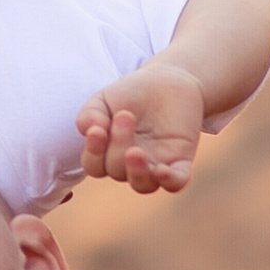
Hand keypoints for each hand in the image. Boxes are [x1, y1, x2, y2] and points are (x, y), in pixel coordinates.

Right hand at [76, 60, 206, 192]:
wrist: (167, 83)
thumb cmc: (130, 94)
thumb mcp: (104, 100)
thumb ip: (89, 115)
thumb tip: (90, 129)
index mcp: (107, 153)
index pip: (95, 166)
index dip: (93, 153)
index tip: (98, 130)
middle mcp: (129, 165)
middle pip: (117, 171)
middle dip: (118, 145)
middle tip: (126, 116)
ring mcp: (155, 165)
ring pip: (143, 185)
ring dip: (137, 172)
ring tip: (135, 151)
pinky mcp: (179, 162)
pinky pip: (175, 183)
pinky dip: (169, 181)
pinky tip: (162, 170)